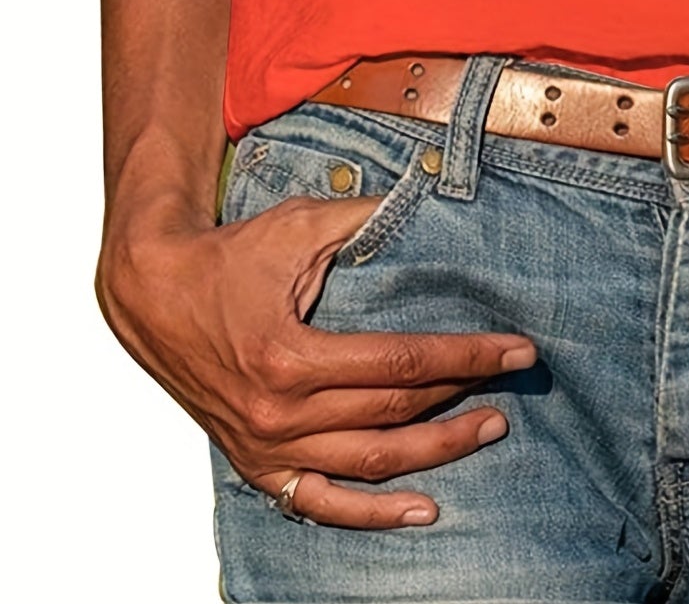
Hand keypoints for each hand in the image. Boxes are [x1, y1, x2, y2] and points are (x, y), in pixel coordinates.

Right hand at [96, 194, 536, 529]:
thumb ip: (364, 217)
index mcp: (290, 356)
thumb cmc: (228, 254)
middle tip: (514, 382)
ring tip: (488, 430)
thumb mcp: (298, 225)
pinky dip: (372, 514)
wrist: (153, 293)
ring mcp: (266, 447)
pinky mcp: (256, 464)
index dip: (466, 356)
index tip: (516, 348)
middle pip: (392, 413)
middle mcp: (278, 413)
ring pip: (369, 462)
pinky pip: (320, 504)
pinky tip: (423, 509)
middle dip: (463, 395)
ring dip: (436, 452)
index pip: (402, 365)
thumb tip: (427, 193)